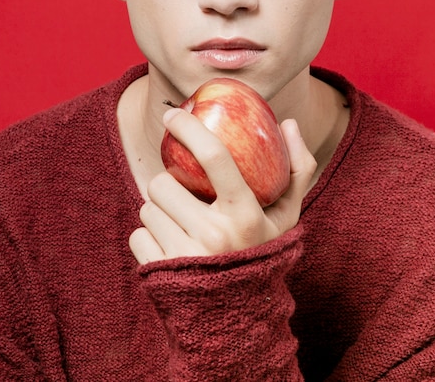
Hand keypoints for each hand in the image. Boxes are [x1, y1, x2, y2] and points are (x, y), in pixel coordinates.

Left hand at [129, 108, 315, 263]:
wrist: (238, 319)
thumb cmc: (262, 252)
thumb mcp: (286, 215)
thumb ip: (297, 168)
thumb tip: (290, 123)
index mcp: (246, 214)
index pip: (215, 156)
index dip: (190, 128)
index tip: (173, 114)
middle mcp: (216, 235)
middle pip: (165, 183)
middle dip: (169, 186)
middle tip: (186, 199)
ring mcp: (185, 255)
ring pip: (147, 208)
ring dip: (160, 211)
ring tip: (183, 226)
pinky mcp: (159, 271)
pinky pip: (137, 234)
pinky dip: (150, 236)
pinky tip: (172, 247)